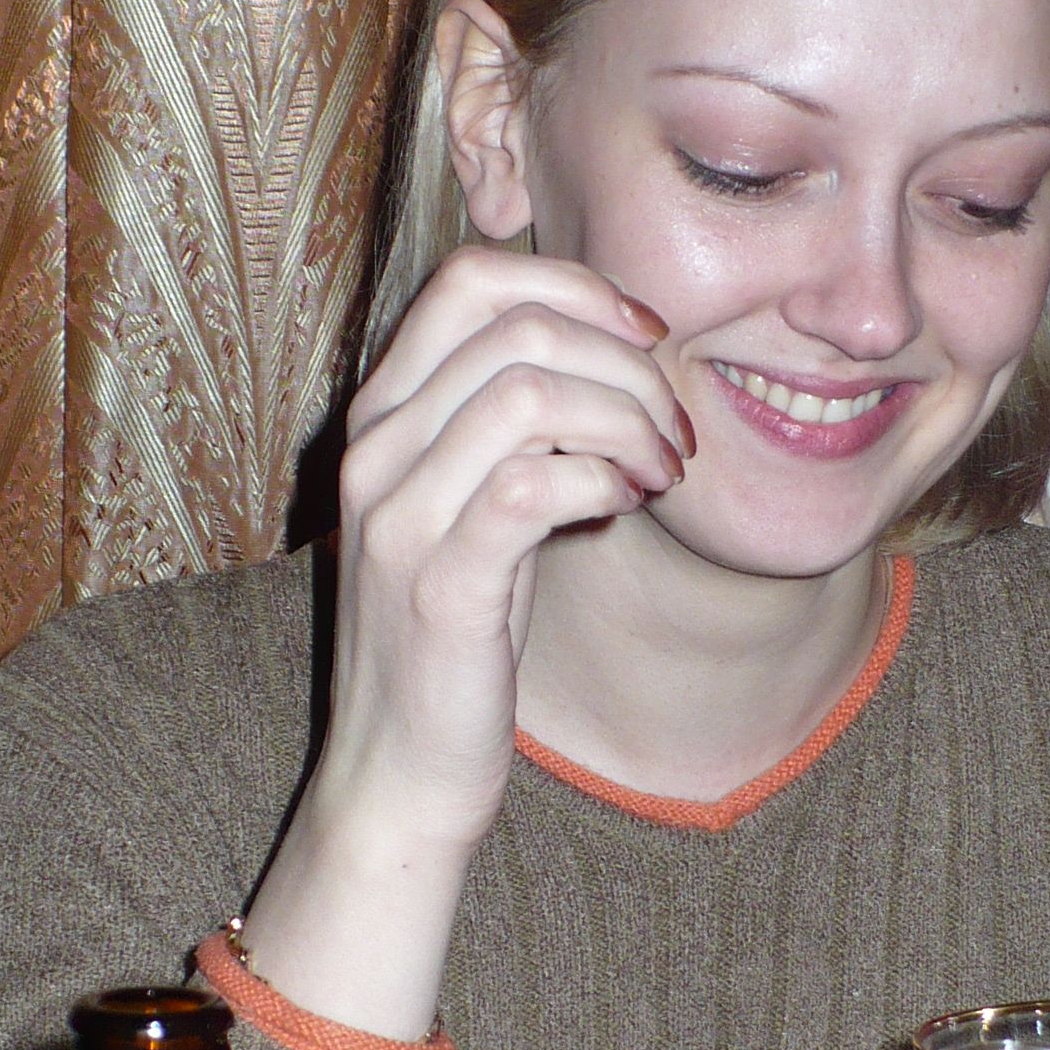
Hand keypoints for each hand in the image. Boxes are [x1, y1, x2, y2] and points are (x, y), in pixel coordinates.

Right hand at [239, 246, 692, 1038]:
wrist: (401, 771)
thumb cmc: (459, 634)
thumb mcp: (482, 504)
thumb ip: (522, 423)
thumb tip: (623, 351)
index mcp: (383, 411)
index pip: (472, 278)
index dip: (577, 287)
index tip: (647, 343)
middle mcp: (375, 446)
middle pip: (513, 322)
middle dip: (622, 360)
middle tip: (675, 427)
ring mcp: (397, 512)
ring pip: (531, 392)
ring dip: (627, 419)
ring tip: (664, 471)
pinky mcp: (439, 580)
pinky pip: (536, 483)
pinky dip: (604, 479)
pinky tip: (627, 509)